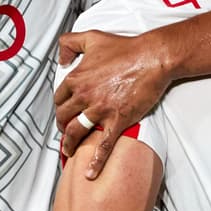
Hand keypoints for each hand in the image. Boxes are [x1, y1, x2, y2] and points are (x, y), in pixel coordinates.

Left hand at [54, 29, 170, 179]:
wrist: (152, 58)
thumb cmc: (126, 48)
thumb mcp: (92, 38)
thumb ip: (71, 43)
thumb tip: (61, 58)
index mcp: (77, 78)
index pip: (59, 97)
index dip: (59, 106)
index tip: (63, 111)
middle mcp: (85, 95)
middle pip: (64, 117)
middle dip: (62, 126)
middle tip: (65, 131)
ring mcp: (100, 109)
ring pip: (77, 132)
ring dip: (70, 144)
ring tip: (69, 151)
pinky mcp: (118, 120)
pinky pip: (103, 145)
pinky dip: (96, 161)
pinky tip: (90, 172)